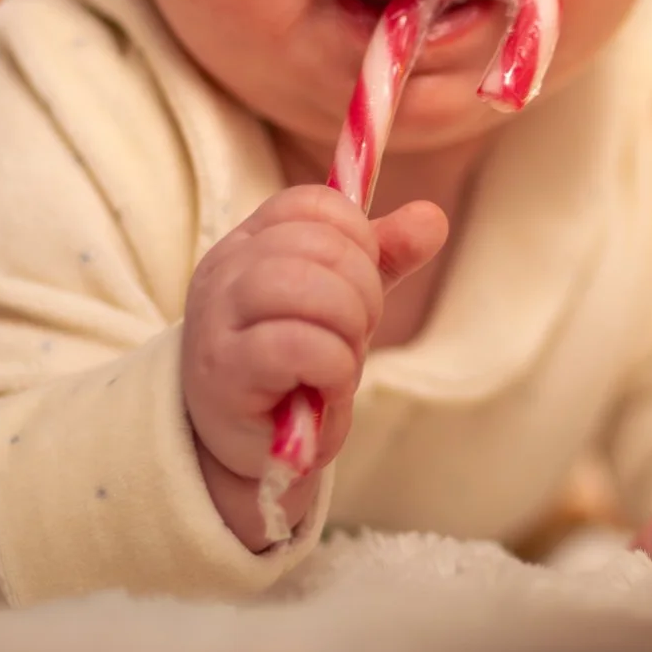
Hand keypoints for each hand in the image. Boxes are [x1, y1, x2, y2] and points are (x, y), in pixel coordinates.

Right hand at [182, 185, 446, 550]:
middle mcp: (225, 269)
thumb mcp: (343, 303)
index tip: (360, 287)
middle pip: (317, 243)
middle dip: (363, 291)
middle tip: (355, 334)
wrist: (251, 446)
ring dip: (348, 326)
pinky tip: (327, 386)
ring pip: (303, 284)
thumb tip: (433, 217)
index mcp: (250, 241)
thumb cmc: (294, 367)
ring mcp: (217, 318)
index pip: (315, 204)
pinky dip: (332, 366)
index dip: (359, 241)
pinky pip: (296, 345)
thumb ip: (383, 259)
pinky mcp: (224, 370)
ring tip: (340, 359)